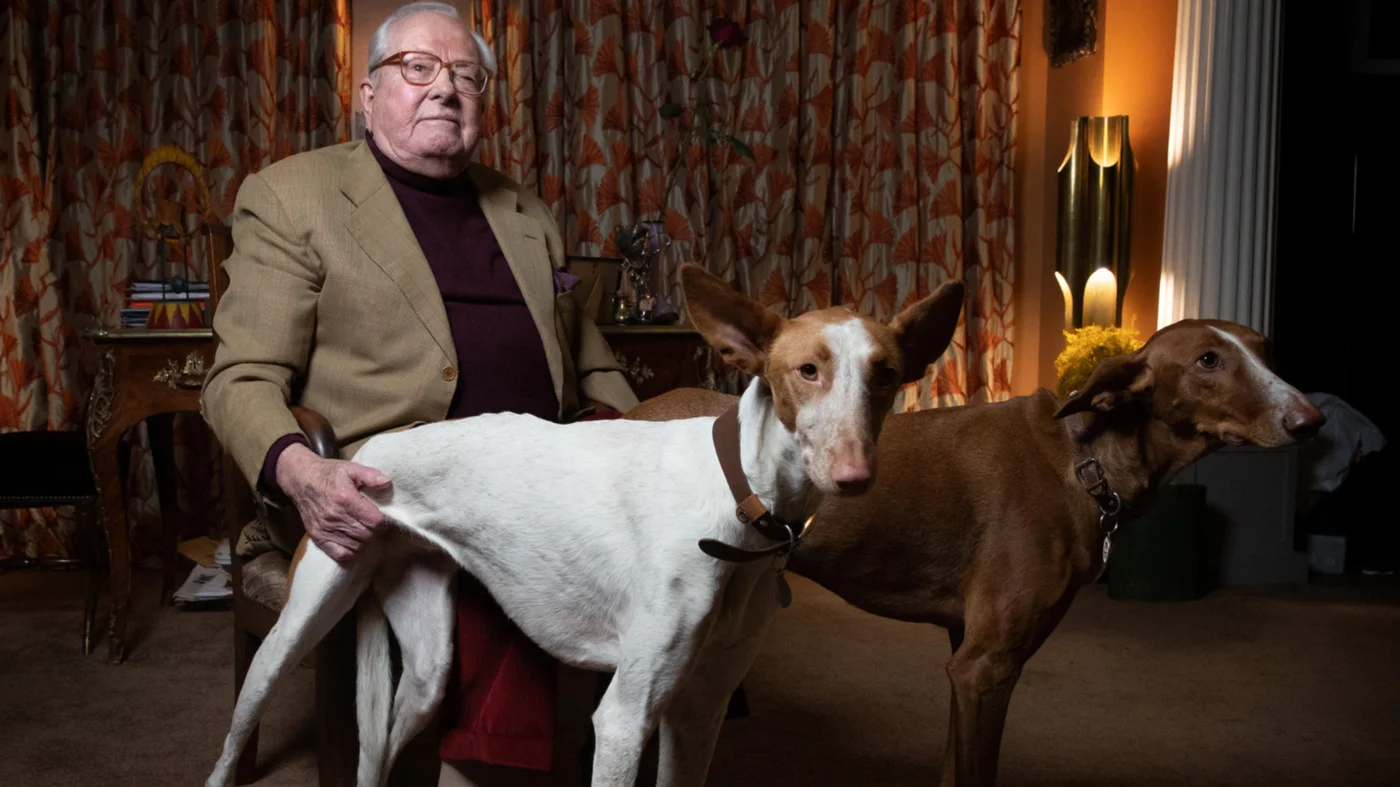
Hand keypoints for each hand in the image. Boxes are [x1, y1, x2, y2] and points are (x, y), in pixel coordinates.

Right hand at [274, 443, 391, 561]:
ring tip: (368, 532)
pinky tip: (356, 544)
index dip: (384, 522)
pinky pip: (341, 554)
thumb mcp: (351, 468)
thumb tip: (387, 483)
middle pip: (367, 535)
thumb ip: (370, 475)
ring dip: (366, 542)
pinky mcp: (318, 537)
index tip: (385, 517)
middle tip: (377, 525)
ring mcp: (325, 529)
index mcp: (345, 499)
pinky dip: (352, 552)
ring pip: (357, 546)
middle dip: (376, 532)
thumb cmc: (328, 474)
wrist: (301, 480)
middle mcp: (335, 517)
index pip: (374, 521)